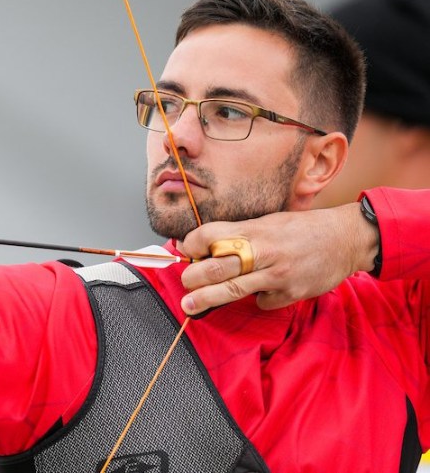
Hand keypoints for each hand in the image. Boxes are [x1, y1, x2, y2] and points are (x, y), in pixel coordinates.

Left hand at [178, 202, 379, 314]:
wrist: (346, 239)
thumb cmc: (301, 230)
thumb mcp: (268, 223)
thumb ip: (240, 235)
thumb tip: (207, 247)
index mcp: (254, 230)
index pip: (212, 235)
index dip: (192, 243)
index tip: (183, 250)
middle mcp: (263, 251)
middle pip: (217, 267)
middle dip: (194, 277)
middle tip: (184, 283)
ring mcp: (277, 274)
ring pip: (234, 289)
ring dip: (207, 298)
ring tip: (189, 305)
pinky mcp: (291, 293)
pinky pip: (263, 302)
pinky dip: (258, 299)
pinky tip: (263, 291)